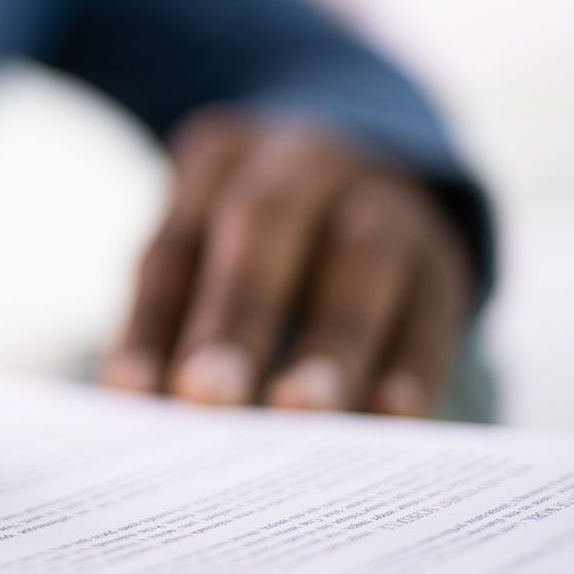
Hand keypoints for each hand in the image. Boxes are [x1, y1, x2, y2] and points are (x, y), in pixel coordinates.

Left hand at [100, 110, 471, 415]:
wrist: (362, 178)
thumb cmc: (246, 240)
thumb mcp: (199, 244)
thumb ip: (171, 319)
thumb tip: (145, 409)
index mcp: (221, 156)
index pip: (176, 243)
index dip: (152, 320)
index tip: (132, 391)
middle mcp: (305, 162)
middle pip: (266, 223)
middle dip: (235, 314)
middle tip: (207, 396)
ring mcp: (383, 202)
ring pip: (362, 259)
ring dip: (331, 343)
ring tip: (300, 413)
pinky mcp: (441, 260)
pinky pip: (432, 309)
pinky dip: (412, 365)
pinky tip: (389, 417)